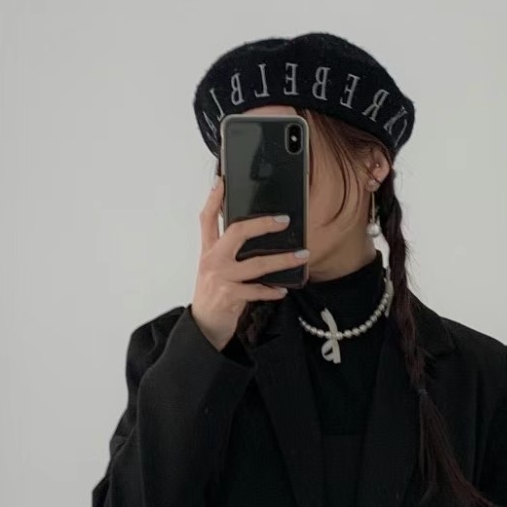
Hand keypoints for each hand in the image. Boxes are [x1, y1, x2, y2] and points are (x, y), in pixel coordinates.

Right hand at [191, 177, 307, 350]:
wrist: (204, 326)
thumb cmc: (213, 295)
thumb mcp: (214, 269)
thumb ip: (227, 252)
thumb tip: (256, 237)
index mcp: (208, 251)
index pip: (207, 218)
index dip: (213, 198)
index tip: (222, 180)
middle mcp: (212, 261)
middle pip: (236, 232)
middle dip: (262, 223)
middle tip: (283, 220)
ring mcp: (221, 278)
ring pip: (256, 263)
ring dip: (282, 259)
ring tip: (302, 255)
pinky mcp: (229, 296)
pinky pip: (257, 290)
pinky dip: (272, 291)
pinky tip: (283, 290)